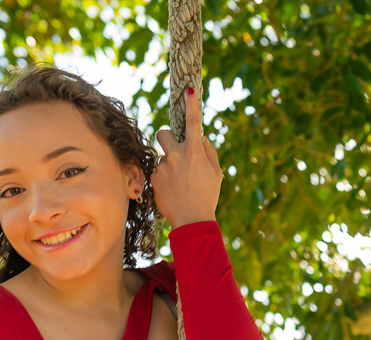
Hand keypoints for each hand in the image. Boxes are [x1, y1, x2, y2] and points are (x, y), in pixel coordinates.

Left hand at [152, 88, 222, 228]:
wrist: (192, 220)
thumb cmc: (207, 196)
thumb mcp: (216, 173)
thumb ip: (209, 153)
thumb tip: (201, 140)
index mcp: (194, 152)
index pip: (192, 122)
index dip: (191, 104)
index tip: (188, 89)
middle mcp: (176, 156)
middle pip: (163, 133)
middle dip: (167, 137)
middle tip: (173, 148)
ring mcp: (163, 167)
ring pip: (163, 157)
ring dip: (170, 165)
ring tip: (180, 183)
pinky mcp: (154, 178)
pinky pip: (158, 172)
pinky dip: (165, 179)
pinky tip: (173, 191)